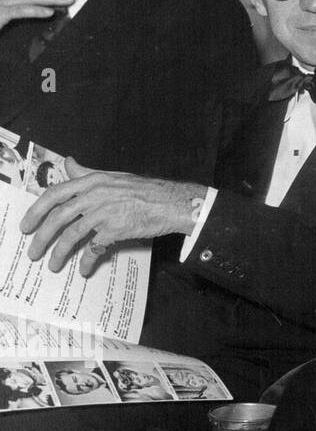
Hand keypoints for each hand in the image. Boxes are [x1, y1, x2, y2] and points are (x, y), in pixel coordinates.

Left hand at [20, 159, 204, 274]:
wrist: (172, 202)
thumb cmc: (145, 190)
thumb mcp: (113, 176)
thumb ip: (86, 173)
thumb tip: (68, 162)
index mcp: (93, 181)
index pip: (55, 194)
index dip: (36, 211)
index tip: (27, 225)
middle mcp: (96, 195)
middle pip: (58, 217)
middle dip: (42, 237)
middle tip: (34, 252)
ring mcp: (106, 212)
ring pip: (72, 235)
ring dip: (59, 253)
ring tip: (54, 265)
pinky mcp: (117, 228)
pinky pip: (95, 248)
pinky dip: (87, 261)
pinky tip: (84, 268)